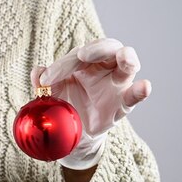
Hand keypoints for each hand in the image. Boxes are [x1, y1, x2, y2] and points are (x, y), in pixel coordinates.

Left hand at [30, 37, 151, 169]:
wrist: (72, 133)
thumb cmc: (65, 105)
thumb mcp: (50, 93)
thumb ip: (43, 82)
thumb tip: (37, 72)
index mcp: (85, 61)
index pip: (78, 54)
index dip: (61, 65)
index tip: (45, 81)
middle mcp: (104, 67)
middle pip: (108, 47)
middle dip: (97, 48)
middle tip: (83, 55)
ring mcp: (117, 84)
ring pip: (128, 64)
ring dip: (127, 59)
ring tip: (124, 58)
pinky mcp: (123, 104)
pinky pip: (134, 96)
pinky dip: (140, 91)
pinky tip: (144, 87)